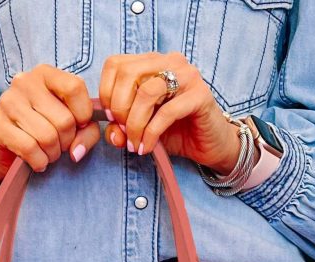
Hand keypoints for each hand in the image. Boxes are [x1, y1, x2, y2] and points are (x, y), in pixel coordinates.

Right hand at [0, 64, 101, 182]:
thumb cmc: (44, 131)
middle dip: (67, 142)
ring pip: (48, 137)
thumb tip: (77, 151)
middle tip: (59, 145)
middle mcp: (24, 82)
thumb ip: (87, 132)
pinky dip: (39, 161)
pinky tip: (37, 161)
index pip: (75, 88)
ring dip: (53, 154)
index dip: (84, 114)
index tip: (79, 126)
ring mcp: (8, 102)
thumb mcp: (71, 125)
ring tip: (47, 153)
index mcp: (45, 74)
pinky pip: (30, 149)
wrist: (6, 147)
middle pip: (64, 119)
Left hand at [98, 52, 243, 174]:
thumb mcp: (140, 130)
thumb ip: (121, 129)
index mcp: (151, 63)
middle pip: (127, 74)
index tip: (111, 118)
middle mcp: (169, 62)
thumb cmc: (175, 132)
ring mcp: (187, 75)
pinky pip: (167, 112)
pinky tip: (147, 147)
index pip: (115, 64)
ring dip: (135, 123)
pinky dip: (151, 133)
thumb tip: (112, 132)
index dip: (106, 93)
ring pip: (146, 92)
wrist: (209, 145)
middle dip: (118, 108)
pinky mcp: (200, 95)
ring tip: (135, 143)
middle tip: (124, 132)